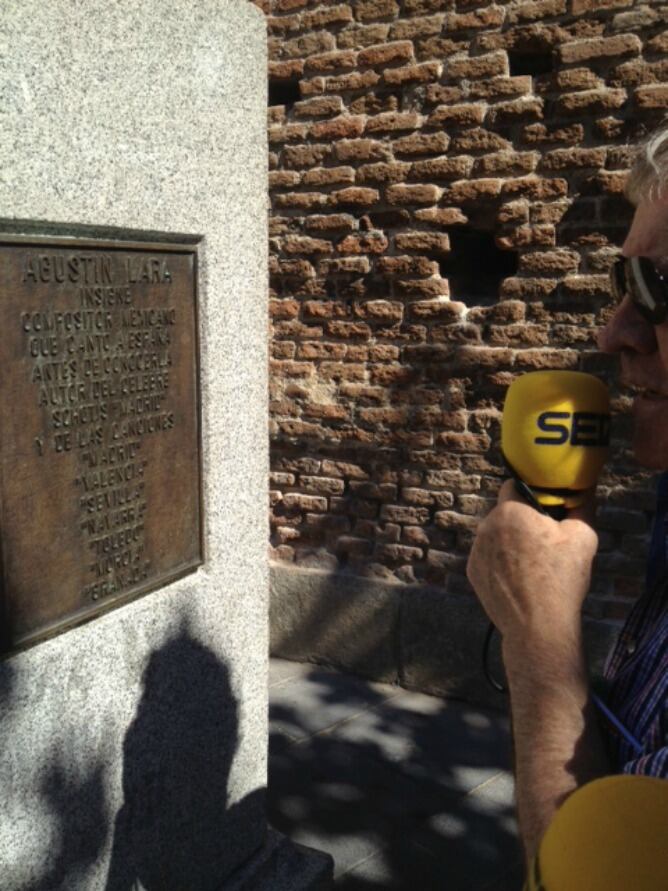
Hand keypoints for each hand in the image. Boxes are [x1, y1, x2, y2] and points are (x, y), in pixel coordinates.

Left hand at [466, 480, 598, 648]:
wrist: (537, 626)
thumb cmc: (561, 579)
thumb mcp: (583, 537)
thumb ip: (581, 506)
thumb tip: (583, 491)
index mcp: (510, 511)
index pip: (514, 486)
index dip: (531, 496)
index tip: (546, 512)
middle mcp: (486, 526)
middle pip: (504, 513)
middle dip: (521, 521)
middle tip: (544, 542)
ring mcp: (475, 550)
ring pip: (494, 535)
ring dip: (509, 541)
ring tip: (532, 565)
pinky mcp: (472, 571)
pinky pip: (487, 556)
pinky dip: (499, 561)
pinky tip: (518, 579)